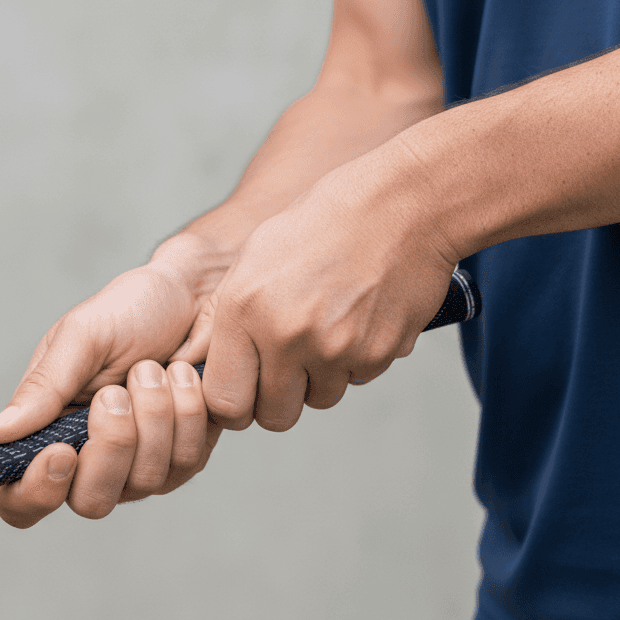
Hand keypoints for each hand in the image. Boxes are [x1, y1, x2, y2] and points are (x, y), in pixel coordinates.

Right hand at [0, 260, 223, 527]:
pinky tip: (183, 374)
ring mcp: (142, 466)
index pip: (23, 501)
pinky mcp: (186, 455)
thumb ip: (43, 388)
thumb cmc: (130, 311)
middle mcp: (92, 461)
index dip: (38, 492)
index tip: (63, 450)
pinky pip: (188, 458)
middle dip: (112, 444)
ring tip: (153, 366)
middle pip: (91, 501)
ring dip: (153, 413)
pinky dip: (187, 409)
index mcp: (48, 434)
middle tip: (116, 392)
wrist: (194, 293)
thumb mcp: (81, 337)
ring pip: (146, 480)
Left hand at [198, 141, 456, 431]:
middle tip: (289, 366)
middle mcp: (285, 335)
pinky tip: (359, 315)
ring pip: (319, 398)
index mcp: (244, 309)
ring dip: (320, 377)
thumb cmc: (324, 223)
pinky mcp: (376, 354)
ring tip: (329, 324)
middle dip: (280, 398)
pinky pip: (357, 379)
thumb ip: (233, 319)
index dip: (236, 404)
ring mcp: (334, 349)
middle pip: (274, 415)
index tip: (246, 391)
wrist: (400, 205)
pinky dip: (356, 359)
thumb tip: (219, 369)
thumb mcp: (256, 258)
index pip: (225, 401)